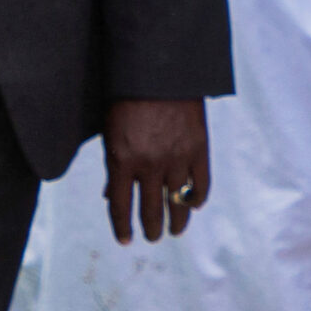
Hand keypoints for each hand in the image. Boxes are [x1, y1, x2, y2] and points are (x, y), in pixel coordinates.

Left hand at [102, 98, 209, 245]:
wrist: (160, 70)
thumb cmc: (127, 99)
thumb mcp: (111, 133)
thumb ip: (112, 166)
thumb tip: (109, 195)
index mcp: (121, 160)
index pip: (120, 206)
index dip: (122, 227)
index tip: (126, 240)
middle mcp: (148, 165)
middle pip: (149, 209)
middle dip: (150, 228)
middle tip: (153, 237)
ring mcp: (176, 158)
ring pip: (177, 202)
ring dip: (176, 221)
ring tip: (174, 231)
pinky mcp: (198, 148)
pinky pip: (200, 183)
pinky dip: (197, 198)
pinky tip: (193, 206)